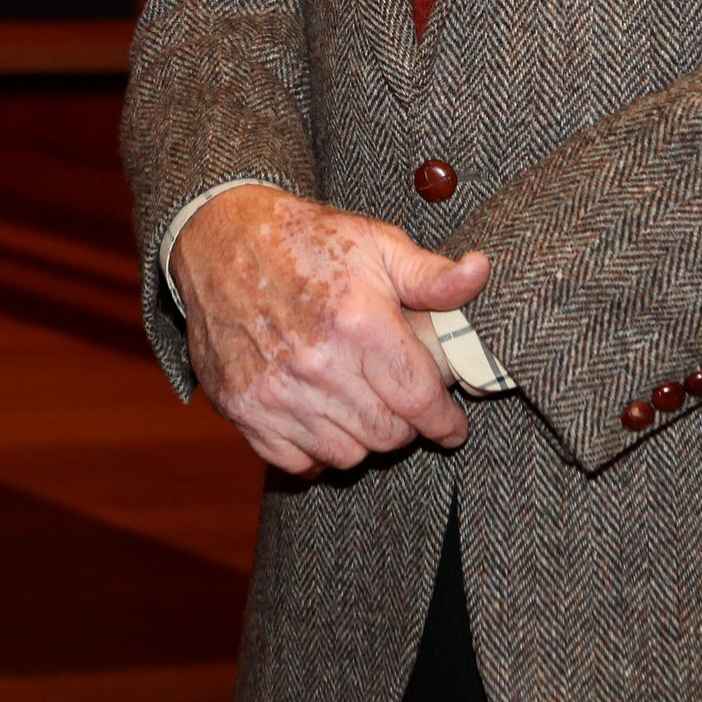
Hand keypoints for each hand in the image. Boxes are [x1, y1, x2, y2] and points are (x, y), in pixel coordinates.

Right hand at [169, 184, 488, 476]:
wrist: (220, 240)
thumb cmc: (305, 240)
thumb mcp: (375, 242)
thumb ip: (430, 274)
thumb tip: (480, 273)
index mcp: (358, 321)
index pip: (420, 401)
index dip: (445, 421)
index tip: (451, 425)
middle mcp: (318, 363)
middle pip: (388, 434)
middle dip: (404, 425)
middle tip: (400, 403)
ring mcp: (277, 391)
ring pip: (347, 455)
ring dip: (362, 438)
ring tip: (360, 405)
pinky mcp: (245, 409)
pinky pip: (298, 462)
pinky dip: (316, 450)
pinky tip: (322, 418)